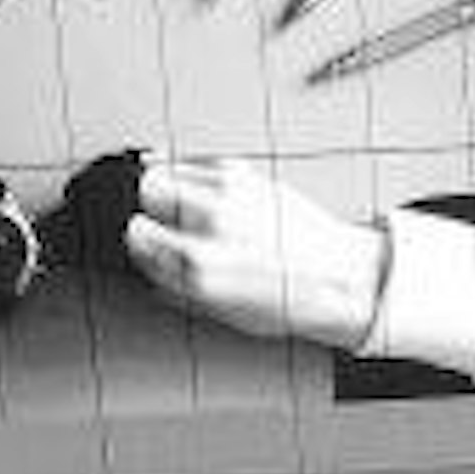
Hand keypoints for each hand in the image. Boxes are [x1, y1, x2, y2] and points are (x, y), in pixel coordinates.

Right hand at [119, 149, 383, 355]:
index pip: (135, 234)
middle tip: (161, 221)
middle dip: (146, 205)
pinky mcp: (243, 172)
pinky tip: (204, 195)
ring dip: (164, 184)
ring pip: (164, 167)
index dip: (138, 241)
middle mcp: (211, 222)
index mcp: (200, 266)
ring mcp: (227, 192)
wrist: (340, 277)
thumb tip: (146, 264)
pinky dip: (189, 174)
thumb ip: (176, 285)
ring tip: (182, 207)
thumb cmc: (288, 300)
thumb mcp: (221, 312)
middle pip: (145, 189)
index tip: (146, 244)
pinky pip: (193, 162)